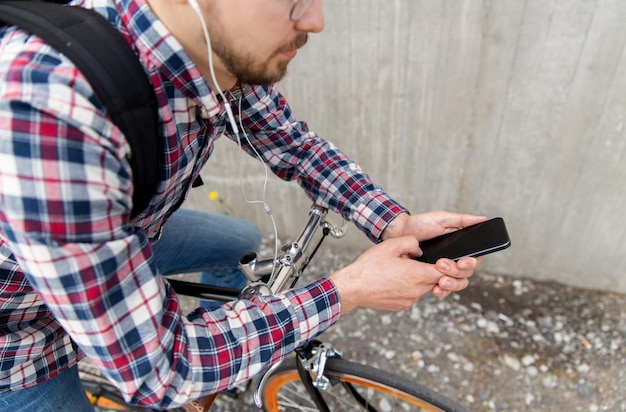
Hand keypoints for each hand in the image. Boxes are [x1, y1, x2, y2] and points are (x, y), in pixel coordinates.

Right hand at [329, 236, 477, 313]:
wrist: (353, 288)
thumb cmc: (369, 267)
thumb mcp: (391, 246)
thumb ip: (411, 243)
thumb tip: (419, 249)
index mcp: (417, 274)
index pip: (446, 271)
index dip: (452, 266)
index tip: (454, 261)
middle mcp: (417, 290)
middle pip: (438, 281)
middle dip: (438, 273)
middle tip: (436, 264)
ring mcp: (410, 300)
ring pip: (424, 288)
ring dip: (421, 279)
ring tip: (406, 269)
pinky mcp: (402, 306)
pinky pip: (413, 295)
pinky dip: (409, 287)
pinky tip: (396, 279)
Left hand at [380, 210, 487, 295]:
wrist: (399, 232)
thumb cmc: (421, 224)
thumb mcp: (442, 219)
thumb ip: (462, 220)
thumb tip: (484, 219)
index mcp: (460, 248)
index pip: (474, 259)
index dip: (471, 263)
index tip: (463, 261)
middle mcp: (454, 261)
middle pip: (466, 274)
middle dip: (456, 272)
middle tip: (442, 264)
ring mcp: (443, 271)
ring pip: (457, 284)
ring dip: (451, 284)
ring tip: (440, 280)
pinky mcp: (431, 278)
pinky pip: (442, 290)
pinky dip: (442, 291)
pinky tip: (436, 289)